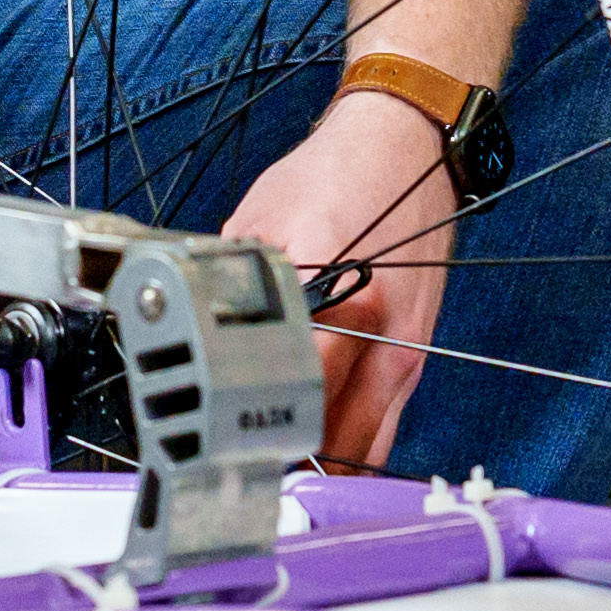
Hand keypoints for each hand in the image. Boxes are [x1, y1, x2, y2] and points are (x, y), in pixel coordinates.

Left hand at [226, 87, 461, 469]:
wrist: (407, 144)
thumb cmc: (335, 174)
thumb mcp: (259, 221)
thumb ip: (232, 284)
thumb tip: (193, 329)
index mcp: (331, 298)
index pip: (291, 394)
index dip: (252, 432)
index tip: (219, 448)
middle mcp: (376, 332)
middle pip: (332, 437)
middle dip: (288, 461)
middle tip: (245, 467)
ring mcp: (405, 348)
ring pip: (366, 444)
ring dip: (324, 462)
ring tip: (281, 462)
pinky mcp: (418, 352)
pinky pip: (386, 421)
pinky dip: (354, 439)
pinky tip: (322, 437)